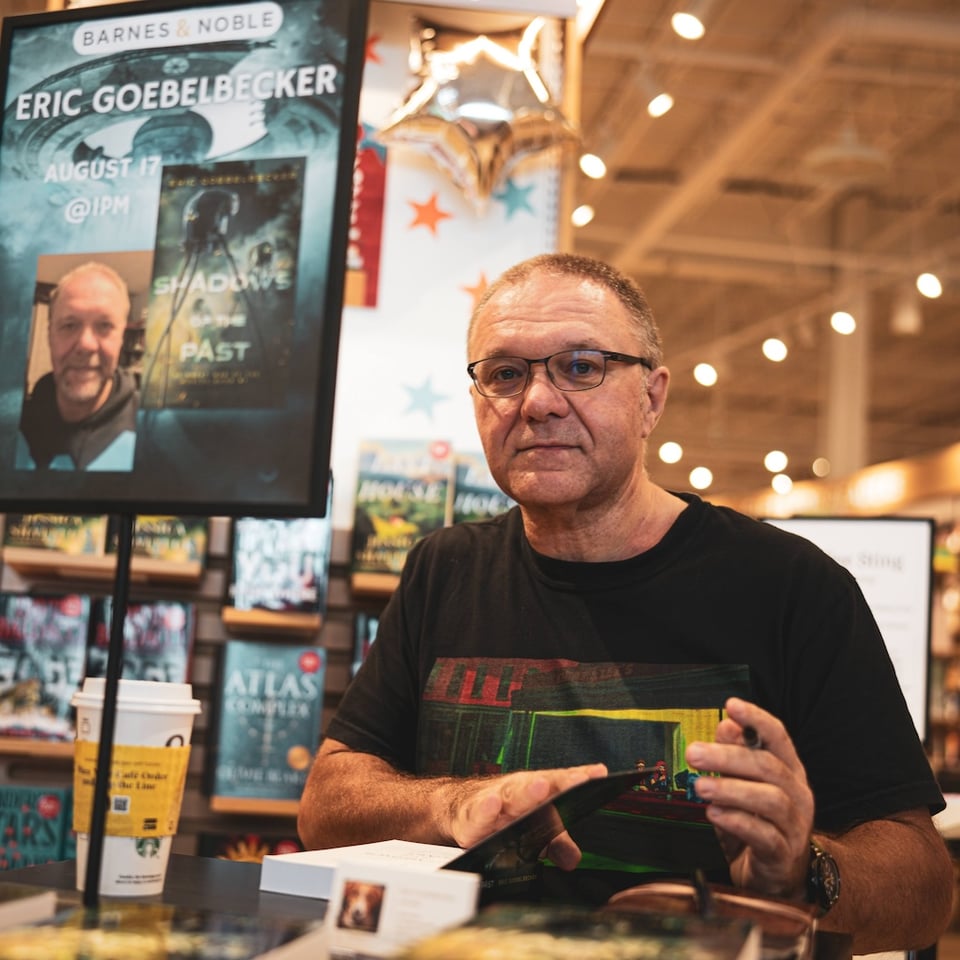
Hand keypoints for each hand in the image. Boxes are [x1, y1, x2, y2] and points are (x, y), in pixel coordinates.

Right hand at [447, 762, 607, 869]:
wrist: (461, 810)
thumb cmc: (503, 816)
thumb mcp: (533, 832)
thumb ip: (556, 844)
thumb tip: (573, 859)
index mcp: (534, 792)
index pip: (560, 783)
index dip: (578, 778)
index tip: (599, 774)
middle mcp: (517, 792)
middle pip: (539, 785)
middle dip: (560, 782)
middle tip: (577, 780)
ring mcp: (494, 801)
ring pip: (511, 795)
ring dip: (527, 792)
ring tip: (542, 787)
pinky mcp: (471, 817)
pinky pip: (478, 814)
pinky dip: (485, 810)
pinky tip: (493, 805)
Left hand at [685, 697, 812, 897]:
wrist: (774, 877)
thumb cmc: (756, 823)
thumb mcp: (741, 786)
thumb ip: (734, 757)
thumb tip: (726, 726)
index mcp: (788, 770)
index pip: (778, 737)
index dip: (756, 719)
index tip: (732, 705)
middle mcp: (798, 794)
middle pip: (768, 767)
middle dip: (728, 757)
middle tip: (694, 753)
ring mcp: (795, 825)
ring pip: (770, 800)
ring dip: (731, 789)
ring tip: (701, 786)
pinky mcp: (784, 854)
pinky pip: (764, 835)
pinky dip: (737, 821)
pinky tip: (714, 814)